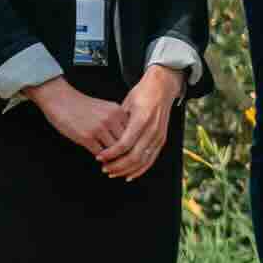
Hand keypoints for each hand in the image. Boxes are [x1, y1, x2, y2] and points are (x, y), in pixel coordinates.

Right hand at [32, 80, 125, 157]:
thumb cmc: (82, 105)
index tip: (129, 151)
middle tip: (121, 160)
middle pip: (126, 143)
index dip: (131, 144)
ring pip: (114, 151)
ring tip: (111, 161)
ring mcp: (99, 128)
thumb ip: (117, 121)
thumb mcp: (105, 108)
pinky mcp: (86, 137)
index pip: (132, 133)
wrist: (60, 99)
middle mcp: (111, 119)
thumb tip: (128, 140)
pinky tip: (99, 158)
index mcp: (118, 111)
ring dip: (112, 158)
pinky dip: (101, 158)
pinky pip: (100, 154)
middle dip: (123, 153)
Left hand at [98, 65, 183, 180]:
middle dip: (117, 165)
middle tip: (104, 168)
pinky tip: (129, 175)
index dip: (111, 154)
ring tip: (113, 173)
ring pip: (142, 162)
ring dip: (126, 170)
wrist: (162, 87)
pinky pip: (151, 160)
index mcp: (141, 120)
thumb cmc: (142, 93)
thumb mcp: (126, 103)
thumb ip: (119, 122)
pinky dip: (140, 170)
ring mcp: (159, 136)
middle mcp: (152, 130)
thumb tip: (105, 137)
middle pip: (133, 156)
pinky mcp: (162, 140)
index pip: (124, 144)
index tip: (99, 157)